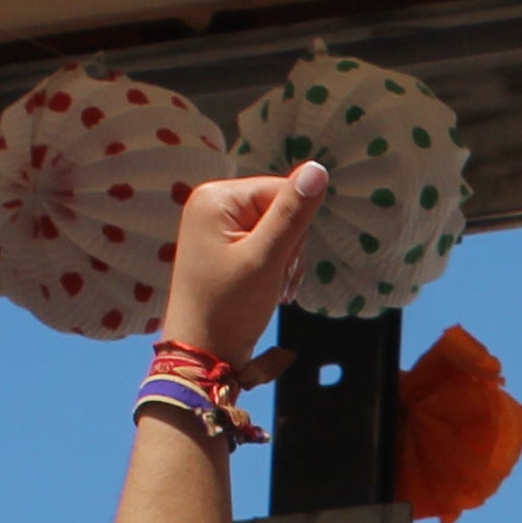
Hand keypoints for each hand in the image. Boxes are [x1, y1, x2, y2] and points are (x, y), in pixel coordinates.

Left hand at [159, 163, 330, 362]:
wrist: (202, 354)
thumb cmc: (229, 308)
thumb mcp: (266, 259)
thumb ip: (292, 213)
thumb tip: (319, 168)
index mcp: (215, 198)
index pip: (282, 191)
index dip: (294, 228)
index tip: (280, 262)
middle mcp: (211, 204)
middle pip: (279, 209)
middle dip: (288, 247)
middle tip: (274, 280)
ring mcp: (214, 226)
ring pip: (277, 229)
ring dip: (284, 260)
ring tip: (270, 288)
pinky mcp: (221, 246)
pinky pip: (263, 243)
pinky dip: (273, 267)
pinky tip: (265, 288)